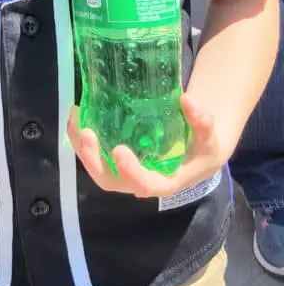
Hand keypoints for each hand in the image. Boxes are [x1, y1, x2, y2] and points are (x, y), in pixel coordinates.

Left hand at [68, 94, 225, 198]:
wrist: (197, 149)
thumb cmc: (203, 147)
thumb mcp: (210, 136)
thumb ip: (202, 121)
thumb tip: (187, 100)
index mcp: (165, 180)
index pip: (144, 184)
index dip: (130, 172)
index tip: (119, 151)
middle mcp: (139, 180)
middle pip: (110, 181)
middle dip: (93, 161)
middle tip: (86, 134)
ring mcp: (125, 171)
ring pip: (97, 167)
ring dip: (82, 147)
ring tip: (75, 119)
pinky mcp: (117, 159)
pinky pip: (95, 153)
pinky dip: (82, 137)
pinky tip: (78, 114)